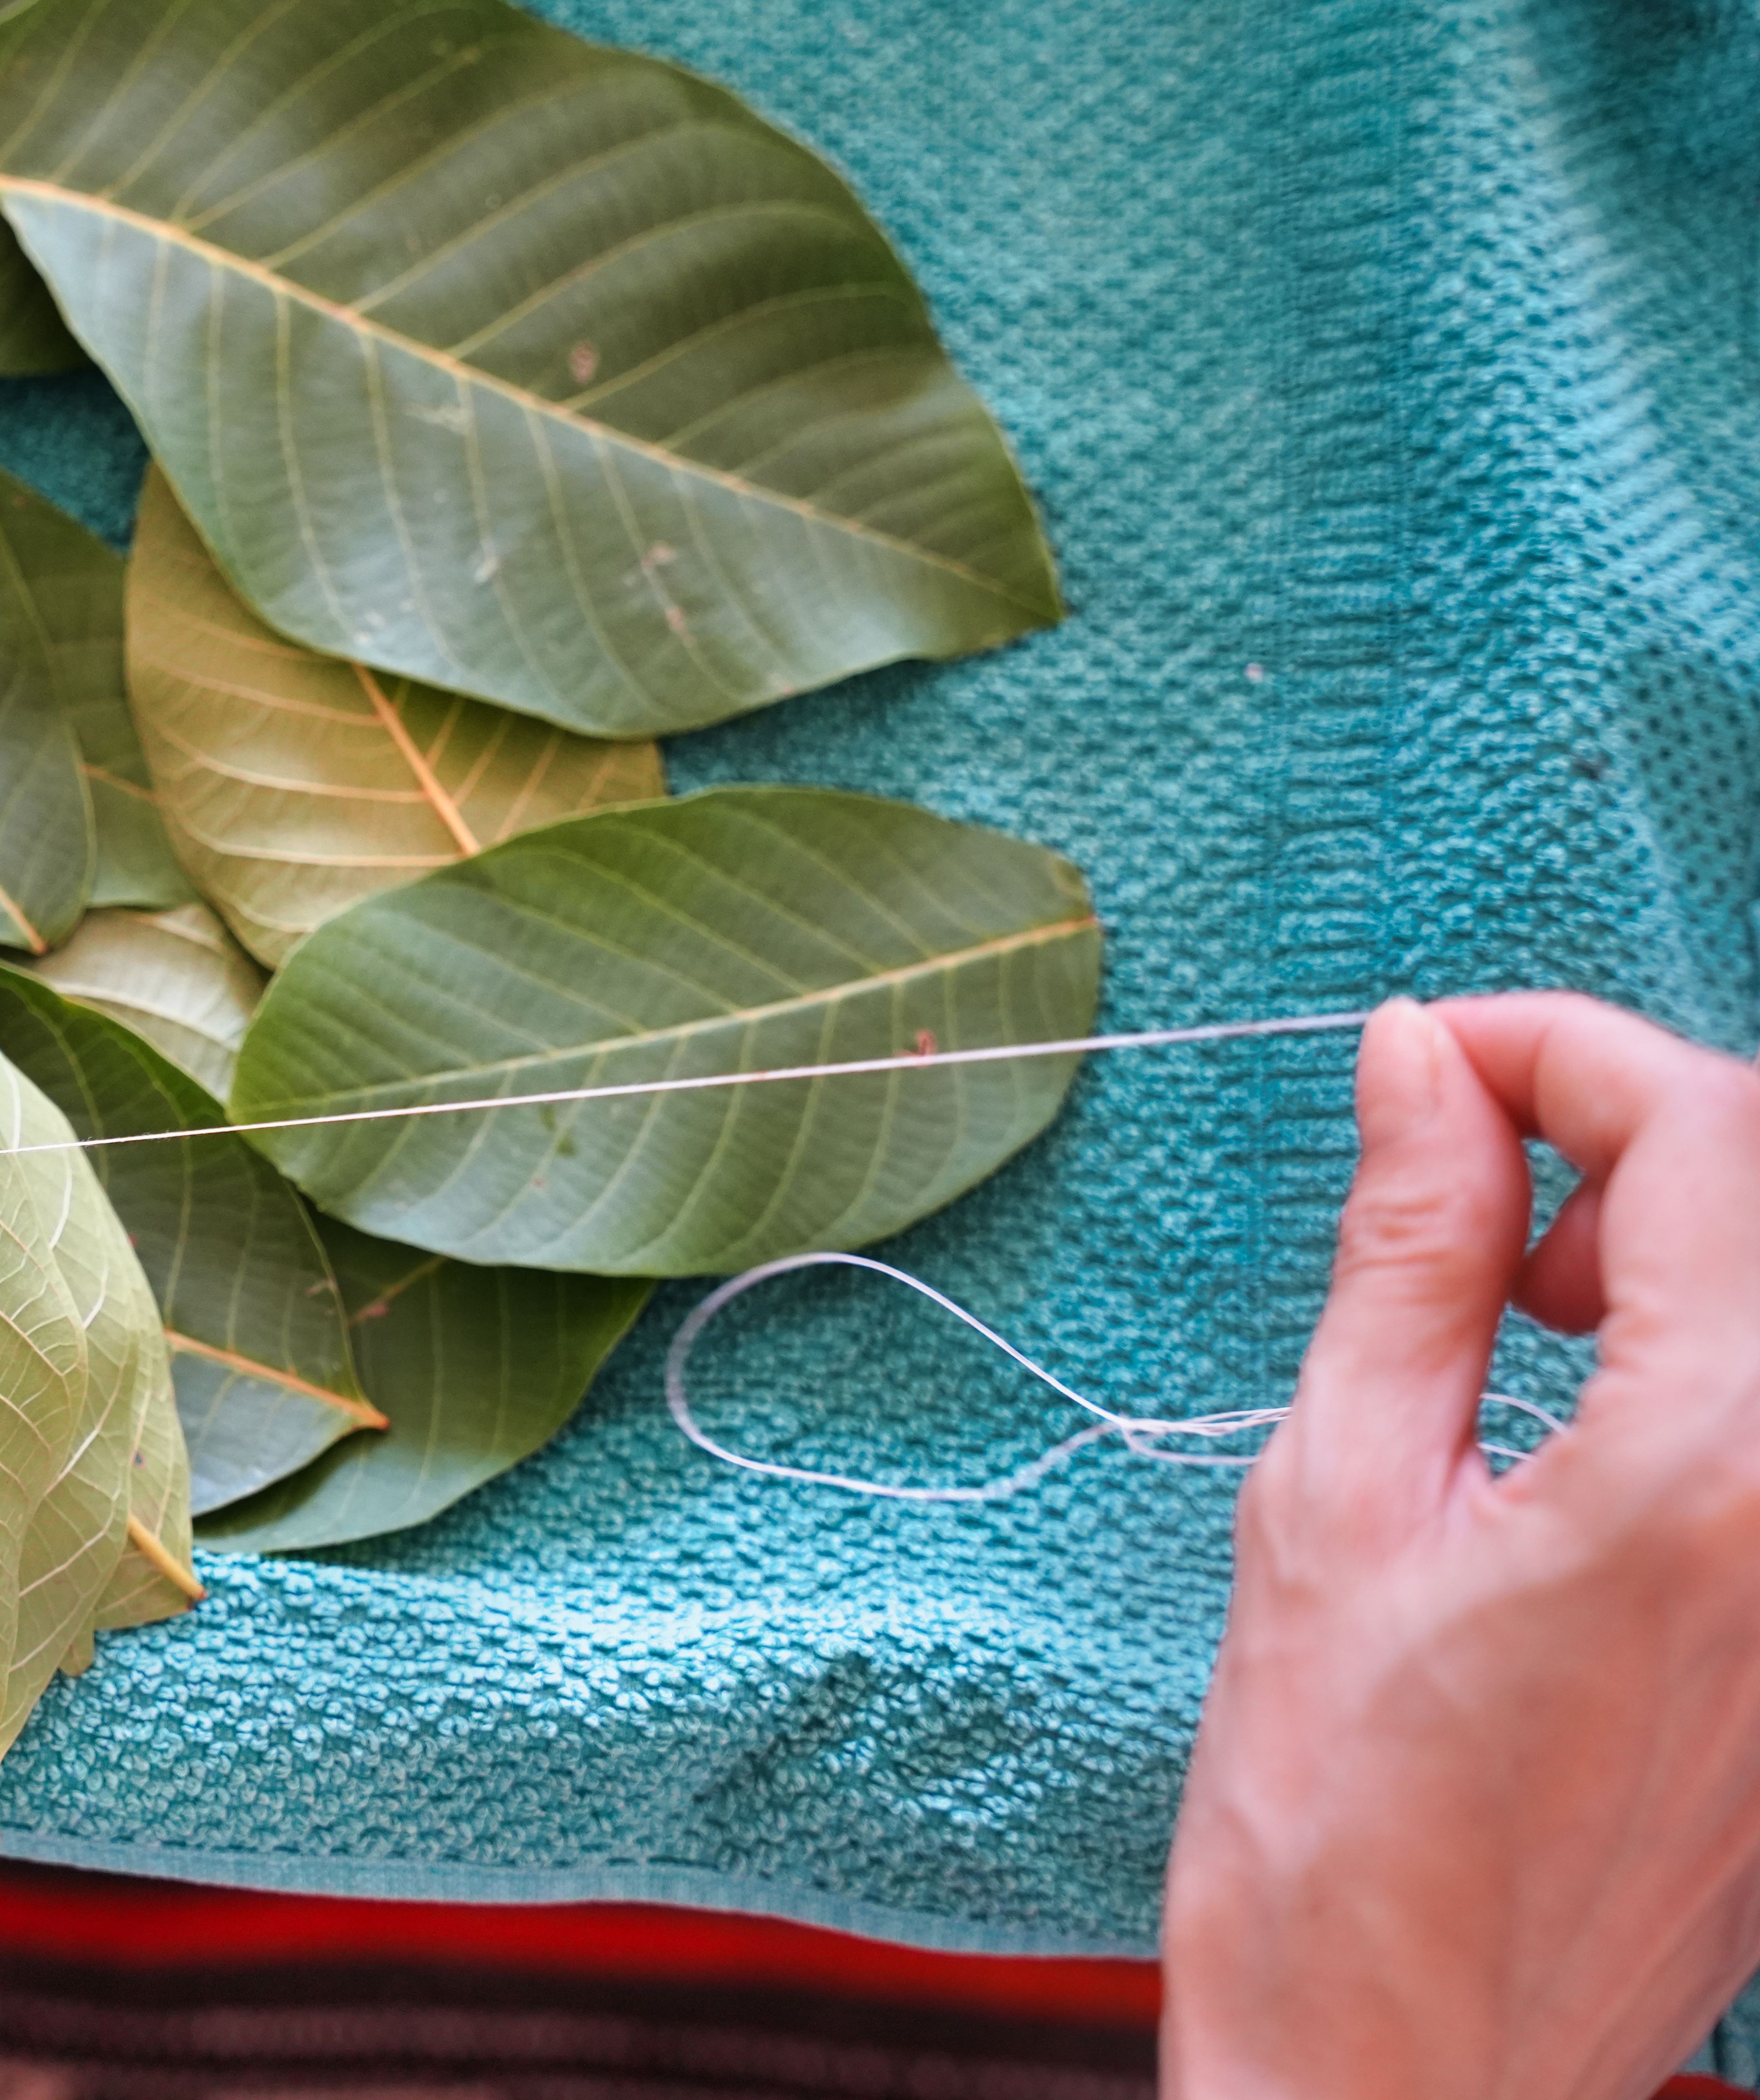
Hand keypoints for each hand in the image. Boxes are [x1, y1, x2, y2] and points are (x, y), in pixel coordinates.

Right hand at [1162, 995, 1759, 2096]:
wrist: (1409, 2075)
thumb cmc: (1331, 1823)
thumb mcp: (1332, 1498)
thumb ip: (1406, 1255)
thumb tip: (1421, 1064)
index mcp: (1703, 1467)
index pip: (1704, 1128)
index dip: (1555, 1047)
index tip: (1427, 1063)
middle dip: (1625, 1130)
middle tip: (1462, 1195)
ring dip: (1682, 1242)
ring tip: (1520, 1317)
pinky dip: (1713, 1357)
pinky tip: (1594, 1420)